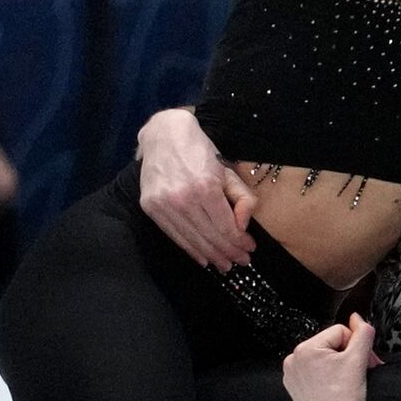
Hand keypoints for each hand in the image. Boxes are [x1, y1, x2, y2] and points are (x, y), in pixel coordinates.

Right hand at [137, 109, 256, 269]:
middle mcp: (183, 199)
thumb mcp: (228, 170)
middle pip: (210, 237)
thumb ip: (242, 198)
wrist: (164, 135)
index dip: (239, 242)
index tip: (250, 249)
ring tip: (224, 265)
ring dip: (211, 255)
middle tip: (240, 261)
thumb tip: (242, 227)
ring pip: (192, 240)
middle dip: (228, 252)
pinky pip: (174, 236)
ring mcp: (164, 205)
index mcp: (205, 187)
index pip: (225, 227)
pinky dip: (190, 250)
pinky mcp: (151, 208)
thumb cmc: (200, 151)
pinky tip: (203, 258)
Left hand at [282, 313, 376, 400]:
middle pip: (330, 345)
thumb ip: (363, 332)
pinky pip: (315, 374)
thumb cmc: (345, 400)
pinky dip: (327, 378)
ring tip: (345, 382)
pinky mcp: (295, 389)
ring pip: (323, 359)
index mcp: (304, 349)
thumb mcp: (359, 359)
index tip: (364, 361)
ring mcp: (292, 376)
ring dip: (338, 366)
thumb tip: (357, 318)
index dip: (356, 346)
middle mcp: (293, 360)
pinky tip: (335, 389)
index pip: (339, 332)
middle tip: (358, 372)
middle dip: (347, 356)